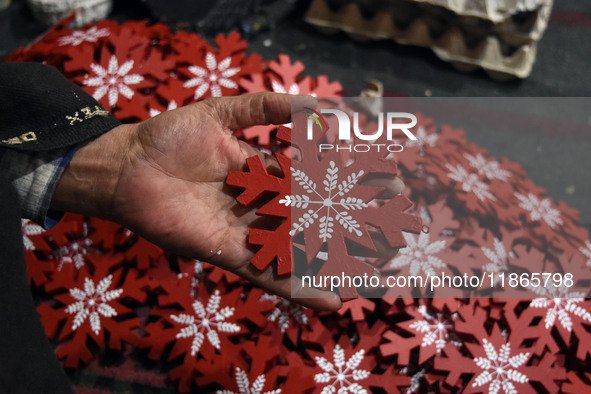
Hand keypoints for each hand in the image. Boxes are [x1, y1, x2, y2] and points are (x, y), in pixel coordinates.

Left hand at [52, 92, 404, 310]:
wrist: (128, 167)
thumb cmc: (172, 137)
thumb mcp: (225, 112)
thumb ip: (271, 109)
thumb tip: (324, 108)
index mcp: (266, 170)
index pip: (319, 177)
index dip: (352, 180)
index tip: (390, 179)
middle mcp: (264, 203)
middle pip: (318, 216)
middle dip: (357, 224)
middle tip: (398, 231)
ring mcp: (250, 231)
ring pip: (302, 248)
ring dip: (339, 262)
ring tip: (378, 273)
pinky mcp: (231, 253)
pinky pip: (269, 275)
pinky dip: (299, 289)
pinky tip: (330, 301)